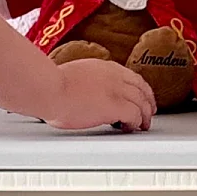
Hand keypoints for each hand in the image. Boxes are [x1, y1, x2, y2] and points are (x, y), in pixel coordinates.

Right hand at [30, 57, 156, 131]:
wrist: (48, 88)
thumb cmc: (51, 85)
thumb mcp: (76, 75)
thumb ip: (88, 81)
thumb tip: (86, 92)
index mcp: (105, 67)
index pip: (133, 78)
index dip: (141, 90)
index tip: (142, 98)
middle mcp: (115, 76)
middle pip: (142, 89)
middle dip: (148, 103)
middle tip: (148, 114)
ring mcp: (116, 90)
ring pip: (142, 103)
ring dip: (144, 116)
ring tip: (143, 125)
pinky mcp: (115, 106)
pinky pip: (135, 115)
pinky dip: (135, 123)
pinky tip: (130, 128)